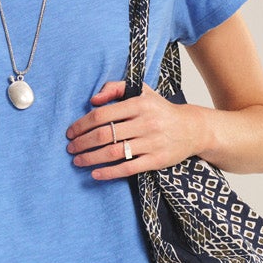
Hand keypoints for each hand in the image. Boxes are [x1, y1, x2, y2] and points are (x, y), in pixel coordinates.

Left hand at [65, 79, 202, 180]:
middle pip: (104, 135)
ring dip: (91, 158)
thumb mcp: (142, 92)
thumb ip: (116, 88)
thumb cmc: (161, 111)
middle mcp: (145, 123)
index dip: (82, 124)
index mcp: (139, 104)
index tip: (71, 132)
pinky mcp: (156, 160)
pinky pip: (127, 168)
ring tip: (78, 161)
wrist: (192, 129)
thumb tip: (93, 100)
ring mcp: (151, 143)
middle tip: (71, 148)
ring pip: (113, 152)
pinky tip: (95, 174)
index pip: (102, 115)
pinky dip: (108, 173)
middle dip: (82, 143)